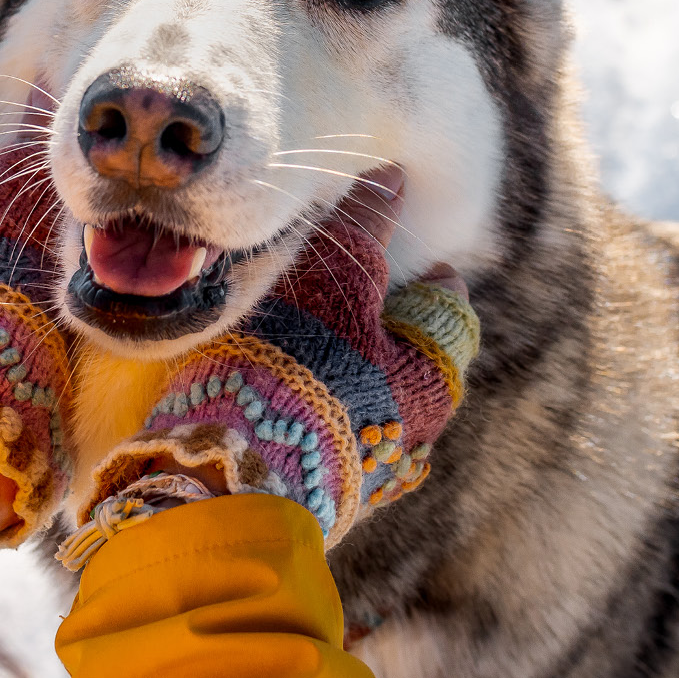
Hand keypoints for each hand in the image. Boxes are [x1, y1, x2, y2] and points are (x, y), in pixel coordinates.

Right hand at [80, 163, 479, 543]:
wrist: (231, 476)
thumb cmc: (298, 363)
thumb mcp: (335, 276)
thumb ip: (365, 224)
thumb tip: (394, 177)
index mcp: (436, 372)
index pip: (447, 305)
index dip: (420, 272)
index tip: (392, 253)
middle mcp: (417, 430)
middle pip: (407, 357)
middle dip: (377, 325)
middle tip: (333, 292)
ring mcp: (370, 473)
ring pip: (364, 402)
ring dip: (338, 373)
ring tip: (288, 340)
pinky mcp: (321, 500)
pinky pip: (322, 441)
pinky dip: (306, 414)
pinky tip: (267, 394)